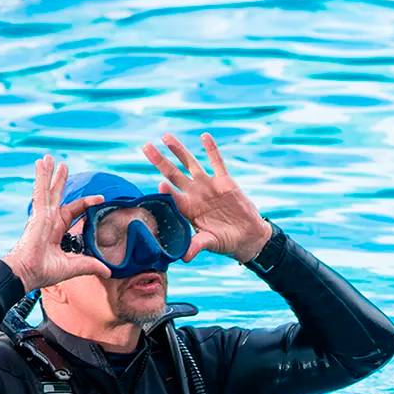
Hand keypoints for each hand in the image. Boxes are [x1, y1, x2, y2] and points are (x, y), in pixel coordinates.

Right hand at [2, 156, 110, 290]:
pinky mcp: (38, 213)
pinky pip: (41, 190)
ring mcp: (42, 215)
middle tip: (63, 166)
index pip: (73, 211)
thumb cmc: (44, 272)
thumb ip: (90, 265)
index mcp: (56, 231)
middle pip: (57, 196)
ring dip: (49, 173)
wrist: (28, 273)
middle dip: (60, 181)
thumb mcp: (73, 266)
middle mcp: (49, 221)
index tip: (100, 198)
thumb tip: (108, 271)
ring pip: (47, 189)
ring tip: (49, 158)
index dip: (86, 203)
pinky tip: (41, 163)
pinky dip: (41, 176)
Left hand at [141, 132, 271, 263]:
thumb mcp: (211, 243)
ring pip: (190, 164)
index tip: (159, 184)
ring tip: (165, 137)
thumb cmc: (226, 242)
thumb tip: (184, 257)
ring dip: (178, 150)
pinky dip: (211, 149)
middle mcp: (194, 194)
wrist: (248, 236)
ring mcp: (208, 186)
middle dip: (160, 161)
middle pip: (173, 174)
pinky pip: (216, 162)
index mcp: (187, 209)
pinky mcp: (224, 180)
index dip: (165, 190)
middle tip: (146, 147)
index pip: (172, 197)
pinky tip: (204, 136)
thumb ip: (197, 246)